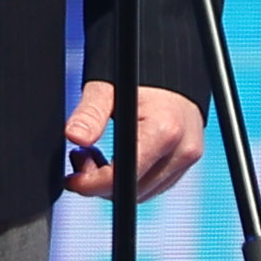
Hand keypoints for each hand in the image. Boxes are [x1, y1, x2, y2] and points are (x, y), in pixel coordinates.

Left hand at [61, 82, 205, 200]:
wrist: (173, 68)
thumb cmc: (141, 74)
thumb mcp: (108, 88)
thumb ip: (90, 114)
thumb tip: (74, 136)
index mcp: (165, 130)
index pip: (123, 177)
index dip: (92, 183)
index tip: (72, 179)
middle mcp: (182, 149)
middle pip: (132, 190)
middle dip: (99, 182)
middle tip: (80, 156)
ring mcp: (187, 157)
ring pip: (143, 192)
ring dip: (114, 183)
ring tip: (95, 154)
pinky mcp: (186, 161)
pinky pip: (154, 184)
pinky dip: (131, 178)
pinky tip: (116, 158)